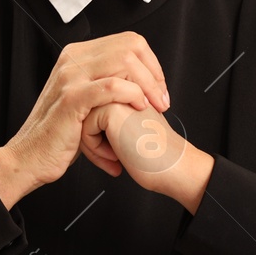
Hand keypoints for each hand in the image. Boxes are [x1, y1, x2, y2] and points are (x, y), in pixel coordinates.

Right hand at [0, 31, 170, 208]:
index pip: (128, 41)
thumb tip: (140, 79)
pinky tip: (140, 108)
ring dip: (148, 84)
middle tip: (162, 100)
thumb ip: (104, 82)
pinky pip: (112, 86)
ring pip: (124, 61)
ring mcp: (70, 77)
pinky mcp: (71, 99)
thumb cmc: (61, 135)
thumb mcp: (84, 100)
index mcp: (77, 55)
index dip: (151, 63)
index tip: (159, 89)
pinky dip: (133, 95)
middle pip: (130, 46)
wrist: (31, 157)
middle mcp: (72, 59)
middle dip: (154, 73)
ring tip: (155, 106)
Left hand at [80, 101, 212, 212]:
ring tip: (114, 157)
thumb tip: (82, 120)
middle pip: (85, 111)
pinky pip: (84, 127)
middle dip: (92, 139)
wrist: (173, 166)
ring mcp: (117, 95)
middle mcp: (123, 87)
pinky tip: (116, 155)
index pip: (94, 108)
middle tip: (113, 156)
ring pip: (82, 118)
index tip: (116, 151)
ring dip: (93, 144)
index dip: (99, 135)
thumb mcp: (127, 128)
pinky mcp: (111, 107)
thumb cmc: (153, 155)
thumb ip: (108, 117)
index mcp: (128, 89)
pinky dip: (95, 148)